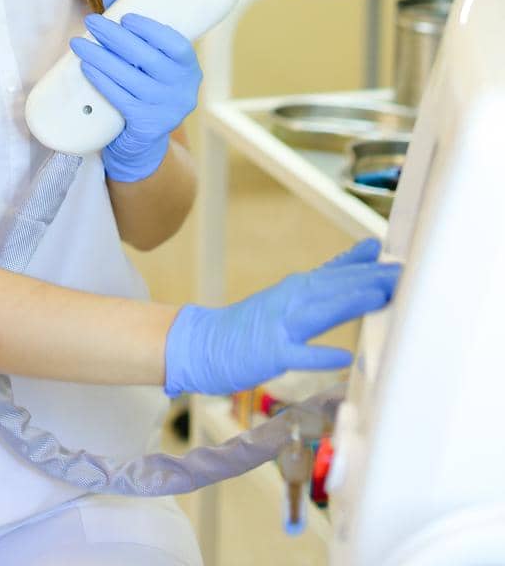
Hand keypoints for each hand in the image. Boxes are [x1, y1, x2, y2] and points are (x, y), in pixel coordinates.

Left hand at [69, 0, 201, 181]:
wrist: (143, 141)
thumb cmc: (143, 85)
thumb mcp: (143, 54)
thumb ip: (130, 20)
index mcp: (188, 66)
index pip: (176, 44)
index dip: (151, 30)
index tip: (125, 17)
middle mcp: (184, 89)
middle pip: (147, 59)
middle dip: (115, 38)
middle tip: (90, 21)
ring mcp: (168, 110)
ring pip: (131, 78)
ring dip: (101, 58)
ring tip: (78, 43)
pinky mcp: (148, 127)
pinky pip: (122, 99)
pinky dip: (102, 81)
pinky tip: (87, 68)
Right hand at [163, 239, 402, 397]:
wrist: (205, 342)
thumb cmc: (256, 323)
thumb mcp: (294, 294)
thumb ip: (332, 277)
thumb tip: (369, 250)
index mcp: (300, 287)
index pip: (340, 273)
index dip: (370, 268)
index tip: (399, 261)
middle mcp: (291, 299)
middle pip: (335, 288)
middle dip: (370, 281)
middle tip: (402, 274)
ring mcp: (280, 324)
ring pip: (318, 311)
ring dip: (348, 303)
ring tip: (378, 297)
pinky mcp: (270, 352)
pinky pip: (297, 354)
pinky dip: (319, 354)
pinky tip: (342, 356)